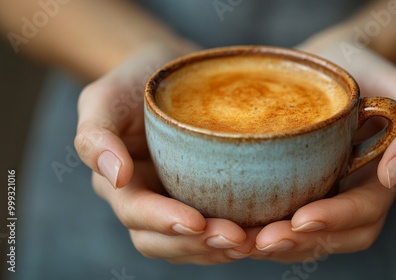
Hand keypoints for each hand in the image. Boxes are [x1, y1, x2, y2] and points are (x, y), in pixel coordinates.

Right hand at [74, 44, 254, 264]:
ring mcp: (174, 202)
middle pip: (163, 241)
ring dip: (218, 250)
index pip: (136, 213)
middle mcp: (146, 200)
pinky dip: (230, 238)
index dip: (163, 222)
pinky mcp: (201, 198)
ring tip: (254, 242)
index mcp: (119, 183)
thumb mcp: (104, 98)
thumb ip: (95, 136)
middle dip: (198, 245)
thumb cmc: (134, 81)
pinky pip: (211, 230)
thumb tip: (116, 177)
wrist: (166, 72)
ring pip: (189, 245)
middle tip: (238, 239)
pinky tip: (259, 232)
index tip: (198, 221)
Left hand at [239, 31, 395, 261]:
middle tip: (261, 241)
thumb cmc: (373, 72)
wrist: (339, 58)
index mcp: (379, 182)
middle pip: (332, 238)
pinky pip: (280, 215)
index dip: (336, 221)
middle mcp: (350, 194)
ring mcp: (322, 191)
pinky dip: (259, 226)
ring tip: (241, 242)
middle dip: (299, 243)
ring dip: (274, 245)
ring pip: (303, 237)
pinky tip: (233, 224)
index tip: (302, 218)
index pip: (363, 215)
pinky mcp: (295, 184)